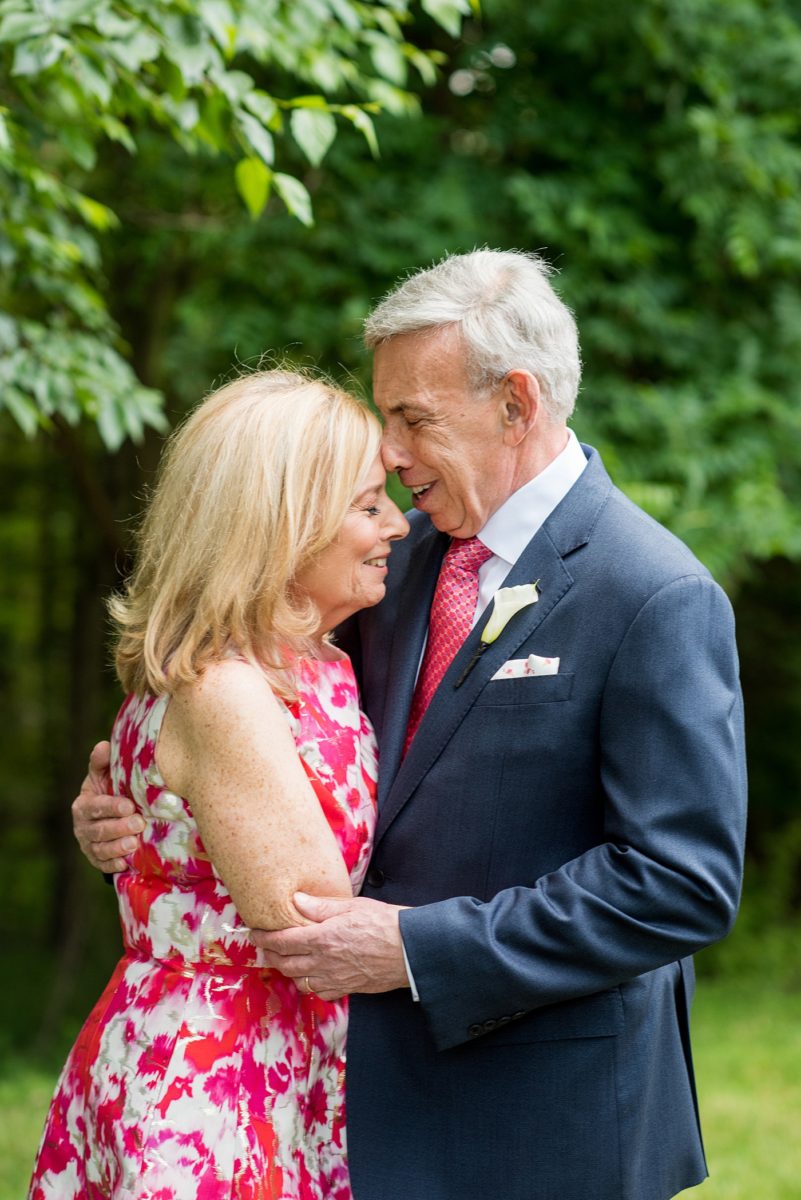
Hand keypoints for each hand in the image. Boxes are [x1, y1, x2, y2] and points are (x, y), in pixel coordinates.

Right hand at [72, 741, 144, 872]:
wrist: (107, 816)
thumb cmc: (109, 790)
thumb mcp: (104, 775)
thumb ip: (102, 762)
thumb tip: (104, 745)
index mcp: (83, 804)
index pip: (95, 806)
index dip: (111, 807)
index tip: (129, 805)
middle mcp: (82, 827)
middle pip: (99, 830)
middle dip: (119, 828)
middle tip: (139, 823)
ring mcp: (88, 845)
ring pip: (100, 849)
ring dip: (117, 847)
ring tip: (134, 844)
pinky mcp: (96, 859)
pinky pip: (102, 865)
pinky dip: (113, 865)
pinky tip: (125, 863)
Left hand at [251, 893, 410, 1000]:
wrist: (410, 951)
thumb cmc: (385, 923)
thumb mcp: (352, 906)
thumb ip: (321, 907)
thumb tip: (296, 901)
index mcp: (322, 939)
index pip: (282, 941)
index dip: (264, 937)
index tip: (254, 932)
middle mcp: (323, 962)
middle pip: (285, 963)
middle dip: (271, 954)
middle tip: (266, 945)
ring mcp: (334, 979)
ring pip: (299, 981)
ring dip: (288, 971)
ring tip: (286, 959)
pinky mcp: (346, 988)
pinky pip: (319, 992)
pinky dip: (310, 985)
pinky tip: (312, 975)